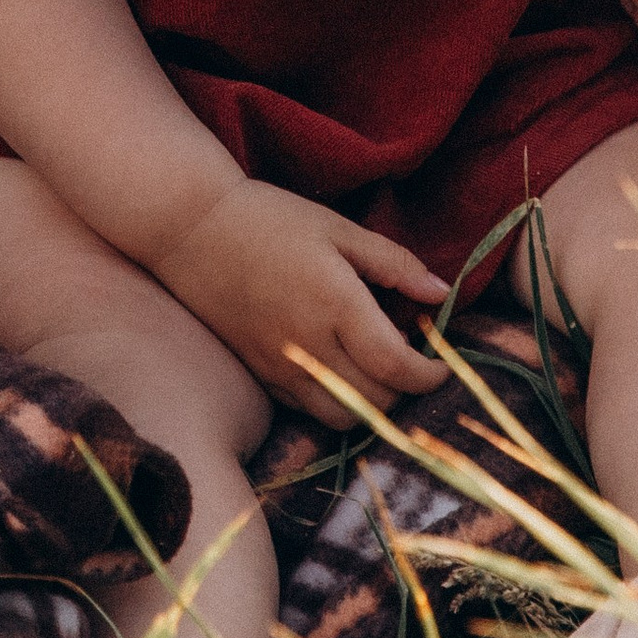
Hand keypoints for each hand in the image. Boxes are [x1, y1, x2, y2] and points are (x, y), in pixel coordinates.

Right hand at [151, 174, 449, 427]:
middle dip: (407, 390)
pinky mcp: (261, 376)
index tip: (444, 365)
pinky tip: (342, 372)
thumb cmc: (270, 219)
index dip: (431, 376)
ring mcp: (282, 368)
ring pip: (344, 419)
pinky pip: (310, 411)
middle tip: (414, 361)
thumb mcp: (337, 227)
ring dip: (372, 406)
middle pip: (376, 401)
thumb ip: (394, 263)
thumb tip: (443, 293)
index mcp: (336, 305)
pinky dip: (337, 404)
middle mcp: (310, 347)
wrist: (193, 230)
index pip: (398, 368)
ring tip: (379, 372)